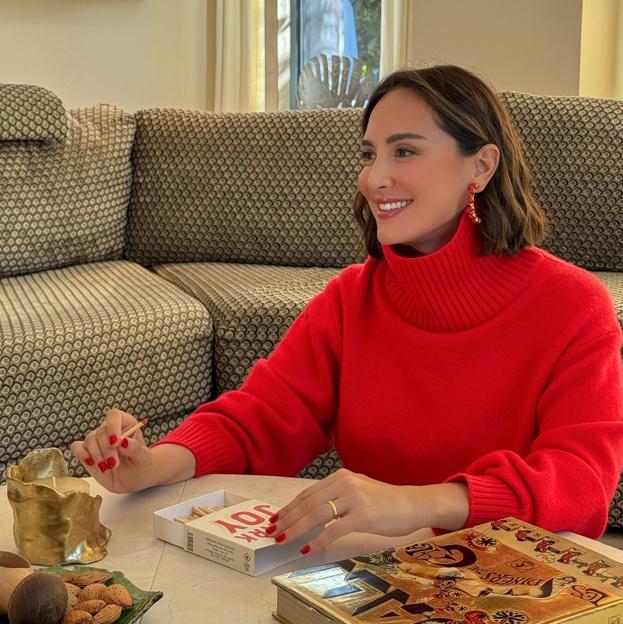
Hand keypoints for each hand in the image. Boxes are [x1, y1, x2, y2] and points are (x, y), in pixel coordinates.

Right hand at [70, 409, 153, 492]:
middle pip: (101, 432)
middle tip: (115, 465)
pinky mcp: (87, 452)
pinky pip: (77, 447)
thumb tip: (124, 442)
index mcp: (126, 424)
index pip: (114, 416)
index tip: (116, 443)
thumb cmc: (140, 464)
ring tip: (107, 469)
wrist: (132, 479)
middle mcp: (110, 429)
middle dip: (107, 450)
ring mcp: (97, 440)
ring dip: (97, 456)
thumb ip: (136, 449)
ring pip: (90, 440)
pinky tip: (91, 463)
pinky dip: (81, 454)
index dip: (113, 426)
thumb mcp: (143, 458)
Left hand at [267, 468, 467, 554]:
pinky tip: (308, 549)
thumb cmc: (385, 501)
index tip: (276, 519)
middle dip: (288, 518)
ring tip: (284, 540)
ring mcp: (354, 498)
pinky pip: (335, 529)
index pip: (308, 493)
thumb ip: (336, 496)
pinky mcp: (363, 515)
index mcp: (340, 476)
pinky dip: (319, 540)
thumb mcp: (357, 490)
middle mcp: (345, 483)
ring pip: (317, 514)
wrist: (412, 504)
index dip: (290, 507)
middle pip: (308, 502)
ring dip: (297, 529)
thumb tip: (310, 511)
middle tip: (273, 532)